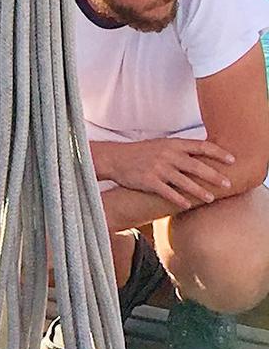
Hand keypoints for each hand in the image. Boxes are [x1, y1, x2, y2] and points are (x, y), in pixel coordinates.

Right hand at [103, 138, 233, 208]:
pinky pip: (167, 192)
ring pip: (184, 181)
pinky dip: (178, 199)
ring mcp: (158, 168)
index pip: (202, 146)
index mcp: (173, 144)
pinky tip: (187, 204)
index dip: (219, 153)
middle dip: (214, 176)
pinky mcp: (148, 181)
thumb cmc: (140, 152)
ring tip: (211, 198)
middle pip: (197, 166)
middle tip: (227, 183)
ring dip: (199, 191)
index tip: (232, 159)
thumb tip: (200, 153)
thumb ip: (179, 149)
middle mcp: (168, 155)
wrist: (115, 158)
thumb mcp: (161, 144)